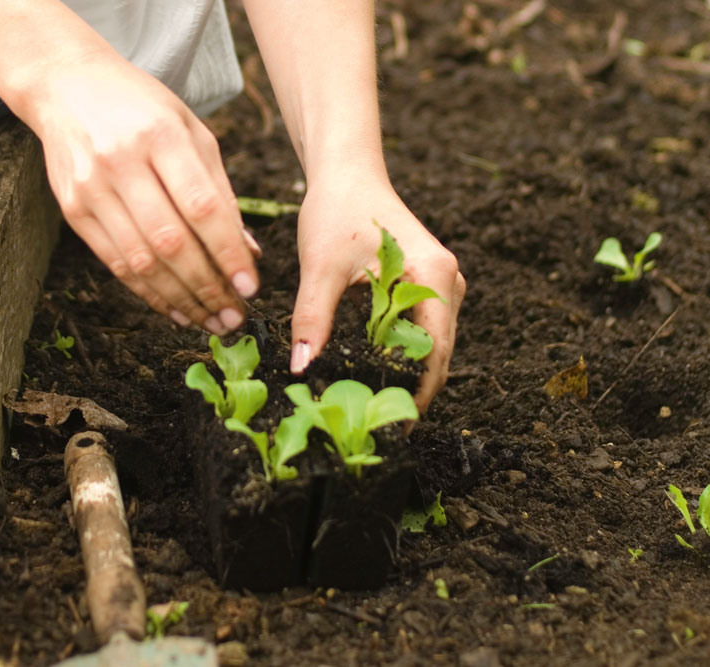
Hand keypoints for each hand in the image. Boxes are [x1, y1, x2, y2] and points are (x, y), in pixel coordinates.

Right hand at [26, 52, 258, 334]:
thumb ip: (219, 189)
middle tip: (233, 316)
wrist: (67, 86)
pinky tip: (173, 308)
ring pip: (140, 260)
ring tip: (208, 320)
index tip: (249, 286)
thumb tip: (246, 252)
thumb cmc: (143, 110)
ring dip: (179, 298)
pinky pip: (114, 263)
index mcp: (161, 135)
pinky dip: (147, 292)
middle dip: (207, 286)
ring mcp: (92, 188)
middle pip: (170, 240)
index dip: (227, 252)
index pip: (202, 207)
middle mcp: (122, 162)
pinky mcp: (73, 210)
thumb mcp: (191, 131)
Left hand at [290, 173, 464, 413]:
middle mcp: (448, 283)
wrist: (346, 174)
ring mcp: (441, 286)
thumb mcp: (319, 267)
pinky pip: (418, 332)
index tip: (390, 424)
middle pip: (437, 354)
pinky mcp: (425, 287)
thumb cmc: (336, 211)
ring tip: (373, 407)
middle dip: (410, 390)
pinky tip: (370, 373)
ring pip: (429, 346)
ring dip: (404, 374)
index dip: (416, 392)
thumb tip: (302, 368)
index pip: (435, 351)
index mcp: (434, 276)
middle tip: (377, 426)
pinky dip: (397, 354)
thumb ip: (312, 317)